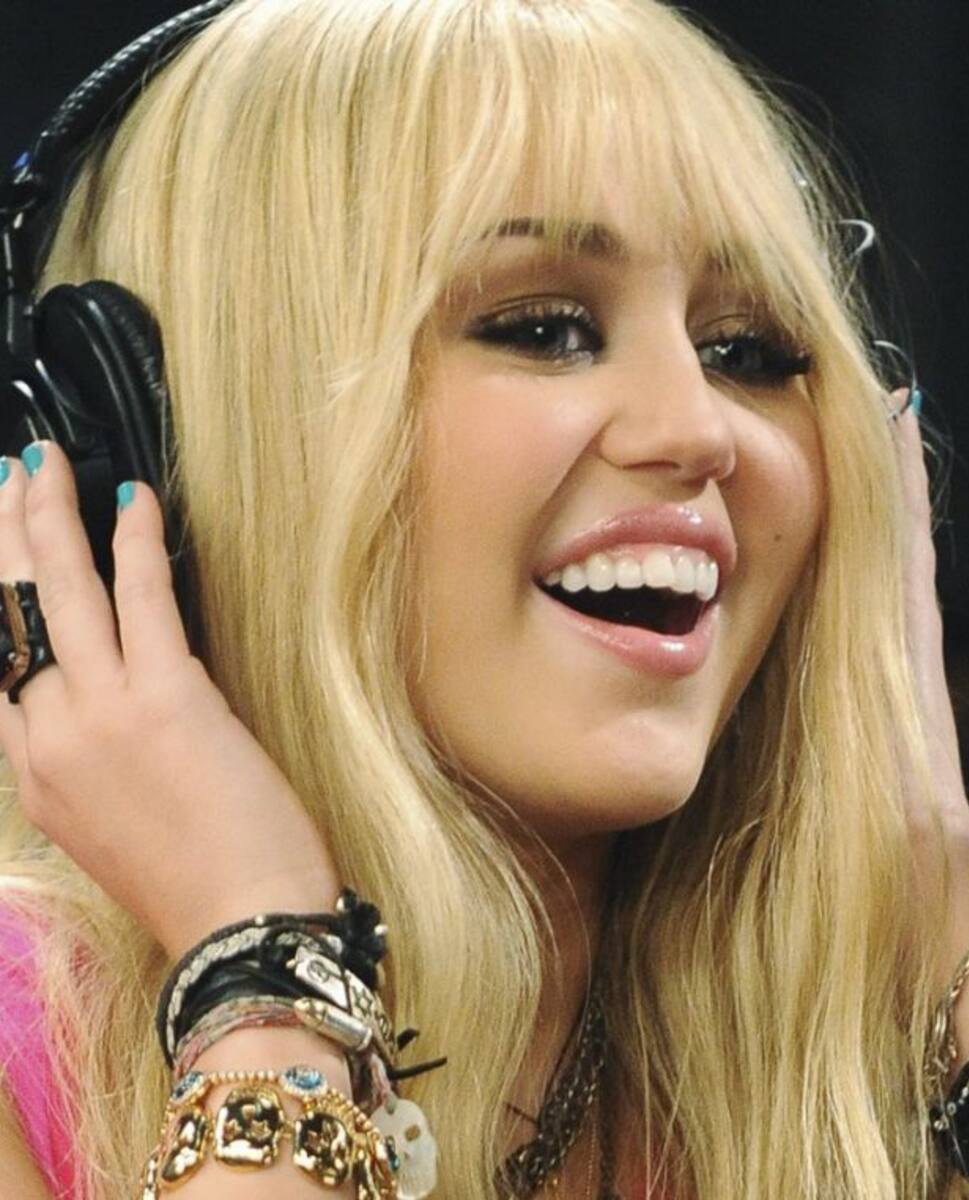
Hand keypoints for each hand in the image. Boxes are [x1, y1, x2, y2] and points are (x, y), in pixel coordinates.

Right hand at [0, 442, 338, 958]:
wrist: (241, 928)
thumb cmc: (195, 883)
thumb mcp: (112, 831)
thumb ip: (91, 766)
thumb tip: (109, 705)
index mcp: (33, 778)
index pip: (0, 668)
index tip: (3, 556)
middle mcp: (47, 739)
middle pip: (9, 615)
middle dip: (6, 536)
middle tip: (8, 477)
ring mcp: (101, 714)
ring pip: (61, 594)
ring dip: (50, 519)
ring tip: (46, 463)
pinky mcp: (167, 698)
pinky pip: (141, 600)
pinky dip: (137, 545)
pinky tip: (135, 502)